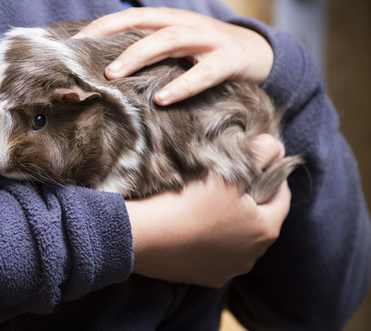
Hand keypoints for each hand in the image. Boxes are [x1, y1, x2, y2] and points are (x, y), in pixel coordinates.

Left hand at [74, 7, 273, 104]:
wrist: (258, 52)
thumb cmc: (203, 54)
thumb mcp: (174, 47)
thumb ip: (146, 53)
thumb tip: (102, 73)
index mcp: (167, 19)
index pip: (128, 16)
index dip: (100, 26)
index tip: (71, 43)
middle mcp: (184, 23)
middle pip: (143, 23)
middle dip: (112, 38)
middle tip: (86, 61)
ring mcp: (207, 39)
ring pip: (168, 40)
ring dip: (138, 56)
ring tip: (114, 75)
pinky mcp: (228, 60)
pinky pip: (204, 73)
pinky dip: (182, 85)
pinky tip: (162, 99)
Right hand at [125, 134, 289, 287]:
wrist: (143, 237)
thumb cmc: (188, 202)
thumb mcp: (227, 172)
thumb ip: (259, 155)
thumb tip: (277, 147)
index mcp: (265, 230)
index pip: (282, 197)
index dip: (270, 175)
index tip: (253, 162)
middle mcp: (252, 256)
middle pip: (259, 219)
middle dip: (248, 200)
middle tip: (227, 180)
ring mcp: (228, 270)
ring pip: (236, 238)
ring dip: (229, 222)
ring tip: (206, 203)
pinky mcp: (205, 277)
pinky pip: (215, 254)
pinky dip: (210, 240)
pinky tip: (192, 226)